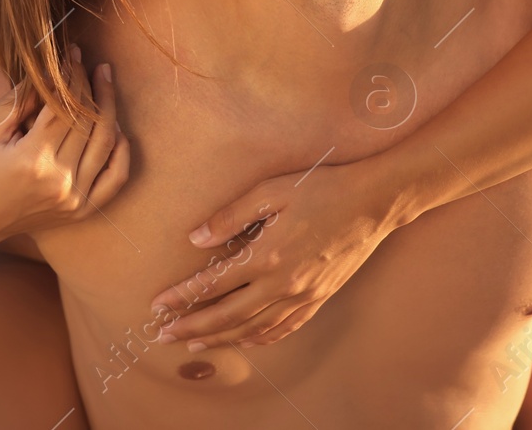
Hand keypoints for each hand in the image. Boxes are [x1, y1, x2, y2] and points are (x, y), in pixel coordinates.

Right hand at [0, 45, 129, 248]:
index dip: (71, 77)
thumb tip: (54, 69)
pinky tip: (116, 126)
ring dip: (110, 108)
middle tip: (92, 64)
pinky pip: (116, 179)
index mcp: (32, 160)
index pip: (64, 107)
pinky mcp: (81, 211)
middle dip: (92, 86)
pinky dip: (122, 151)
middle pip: (88, 122)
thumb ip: (21, 97)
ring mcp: (73, 200)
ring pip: (106, 144)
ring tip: (105, 81)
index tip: (74, 55)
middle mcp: (59, 182)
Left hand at [150, 161, 397, 350]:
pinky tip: (246, 341)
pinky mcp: (319, 298)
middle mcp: (283, 284)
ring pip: (254, 328)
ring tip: (194, 343)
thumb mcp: (271, 190)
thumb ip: (231, 216)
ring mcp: (303, 295)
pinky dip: (261, 338)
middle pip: (228, 316)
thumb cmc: (321, 187)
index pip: (214, 284)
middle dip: (193, 326)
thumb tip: (196, 238)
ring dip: (221, 338)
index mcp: (267, 256)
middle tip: (164, 336)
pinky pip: (285, 327)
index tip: (159, 304)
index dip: (183, 296)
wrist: (372, 202)